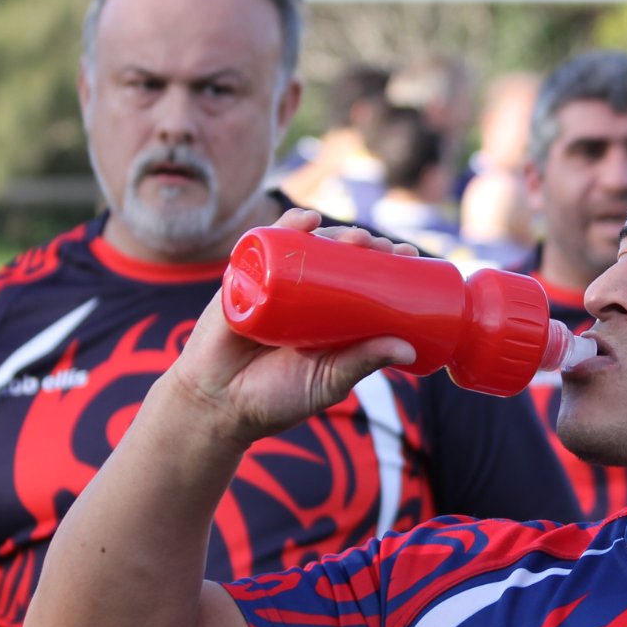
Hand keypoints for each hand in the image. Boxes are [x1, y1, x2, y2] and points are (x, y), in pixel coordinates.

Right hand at [167, 210, 417, 446]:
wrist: (216, 406)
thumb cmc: (275, 399)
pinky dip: (286, 228)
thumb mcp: (328, 381)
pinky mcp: (244, 280)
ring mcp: (273, 285)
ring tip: (356, 238)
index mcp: (328, 317)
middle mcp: (303, 295)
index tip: (410, 256)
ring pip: (307, 247)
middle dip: (365, 245)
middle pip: (338, 258)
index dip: (386, 265)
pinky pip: (264, 247)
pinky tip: (307, 220)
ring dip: (334, 234)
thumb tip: (409, 349)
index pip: (361, 280)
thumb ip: (362, 363)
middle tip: (386, 248)